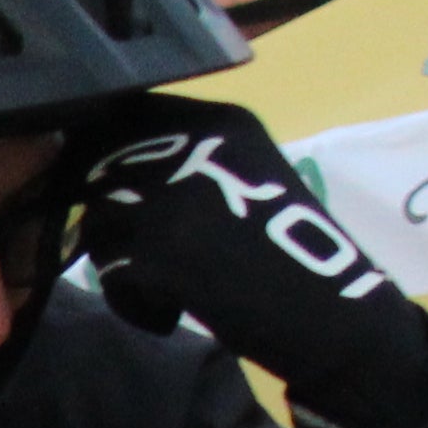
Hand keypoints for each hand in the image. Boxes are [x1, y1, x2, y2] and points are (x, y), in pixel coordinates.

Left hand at [74, 99, 427, 427]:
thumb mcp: (243, 179)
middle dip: (111, 216)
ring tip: (166, 287)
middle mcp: (192, 148)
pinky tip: (169, 314)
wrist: (330, 313)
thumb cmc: (288, 252)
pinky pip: (110, 273)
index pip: (126, 114)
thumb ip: (186, 161)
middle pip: (101, 170)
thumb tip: (103, 164)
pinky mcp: (159, 251)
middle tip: (147, 256)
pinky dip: (132, 303)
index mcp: (222, 123)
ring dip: (119, 262)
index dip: (105, 154)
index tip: (117, 193)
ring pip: (98, 223)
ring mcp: (172, 198)